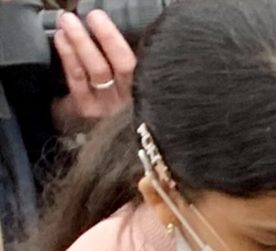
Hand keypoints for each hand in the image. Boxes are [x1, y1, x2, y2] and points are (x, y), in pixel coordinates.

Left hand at [49, 13, 135, 135]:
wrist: (107, 146)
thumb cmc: (127, 105)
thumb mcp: (141, 87)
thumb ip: (134, 65)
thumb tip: (113, 34)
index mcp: (150, 92)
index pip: (136, 65)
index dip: (115, 41)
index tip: (101, 18)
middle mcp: (133, 102)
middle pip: (122, 67)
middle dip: (105, 37)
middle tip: (91, 16)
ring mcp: (110, 108)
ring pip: (96, 72)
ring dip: (81, 43)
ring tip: (69, 22)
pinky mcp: (90, 112)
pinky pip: (77, 81)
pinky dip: (68, 57)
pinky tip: (62, 39)